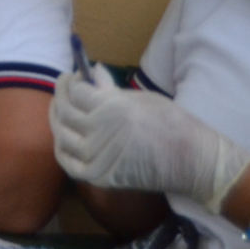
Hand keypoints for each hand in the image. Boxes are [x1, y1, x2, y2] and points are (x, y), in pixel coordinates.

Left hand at [50, 65, 249, 210]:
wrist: (192, 161)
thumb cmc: (171, 123)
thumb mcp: (141, 98)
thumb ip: (110, 89)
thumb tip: (91, 72)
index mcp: (111, 108)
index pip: (76, 91)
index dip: (72, 81)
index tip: (74, 76)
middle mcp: (98, 132)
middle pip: (65, 111)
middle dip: (61, 94)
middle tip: (63, 85)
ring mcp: (96, 157)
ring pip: (62, 135)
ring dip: (57, 119)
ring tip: (60, 108)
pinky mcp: (98, 176)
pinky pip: (68, 162)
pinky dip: (62, 148)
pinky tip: (63, 137)